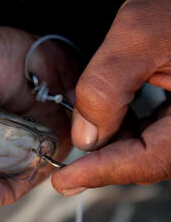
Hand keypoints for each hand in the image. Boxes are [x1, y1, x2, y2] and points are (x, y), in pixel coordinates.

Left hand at [52, 0, 170, 195]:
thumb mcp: (137, 38)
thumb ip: (105, 89)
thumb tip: (85, 136)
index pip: (147, 160)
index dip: (101, 173)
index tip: (64, 183)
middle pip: (150, 157)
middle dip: (105, 161)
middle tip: (67, 170)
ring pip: (151, 145)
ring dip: (113, 144)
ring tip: (82, 142)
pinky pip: (157, 127)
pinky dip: (127, 127)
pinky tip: (106, 121)